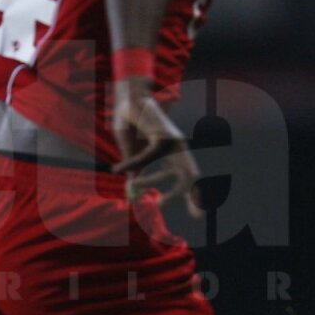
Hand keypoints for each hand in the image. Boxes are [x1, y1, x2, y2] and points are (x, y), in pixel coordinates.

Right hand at [112, 85, 201, 214]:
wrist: (129, 96)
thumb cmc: (131, 120)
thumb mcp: (132, 148)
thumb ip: (135, 164)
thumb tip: (133, 185)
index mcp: (174, 152)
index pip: (190, 176)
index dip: (195, 194)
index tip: (197, 215)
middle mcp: (179, 148)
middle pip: (192, 177)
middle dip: (196, 198)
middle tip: (198, 218)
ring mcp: (173, 142)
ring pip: (173, 173)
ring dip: (155, 186)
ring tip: (141, 195)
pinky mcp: (162, 136)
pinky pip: (145, 158)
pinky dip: (131, 164)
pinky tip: (117, 169)